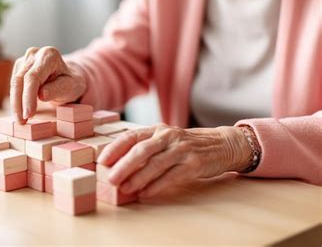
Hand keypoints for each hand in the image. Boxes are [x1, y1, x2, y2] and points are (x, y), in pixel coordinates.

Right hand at [10, 46, 86, 123]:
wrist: (67, 78)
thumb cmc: (71, 83)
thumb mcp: (71, 87)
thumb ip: (58, 89)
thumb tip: (41, 95)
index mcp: (49, 55)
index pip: (33, 77)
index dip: (28, 97)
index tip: (29, 114)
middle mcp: (35, 54)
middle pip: (20, 79)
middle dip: (19, 102)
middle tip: (22, 121)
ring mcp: (25, 59)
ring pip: (14, 82)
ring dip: (15, 103)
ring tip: (21, 119)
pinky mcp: (19, 67)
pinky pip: (14, 85)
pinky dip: (16, 99)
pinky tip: (20, 111)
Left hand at [96, 125, 251, 197]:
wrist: (221, 144)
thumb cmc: (186, 145)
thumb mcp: (166, 139)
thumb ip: (146, 148)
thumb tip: (118, 166)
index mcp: (157, 130)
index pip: (132, 136)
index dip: (115, 148)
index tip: (102, 160)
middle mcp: (168, 136)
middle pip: (142, 150)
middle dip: (124, 165)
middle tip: (111, 178)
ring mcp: (182, 149)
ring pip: (156, 164)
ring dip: (138, 178)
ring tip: (125, 188)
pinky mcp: (194, 163)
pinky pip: (172, 176)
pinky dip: (157, 186)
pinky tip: (146, 193)